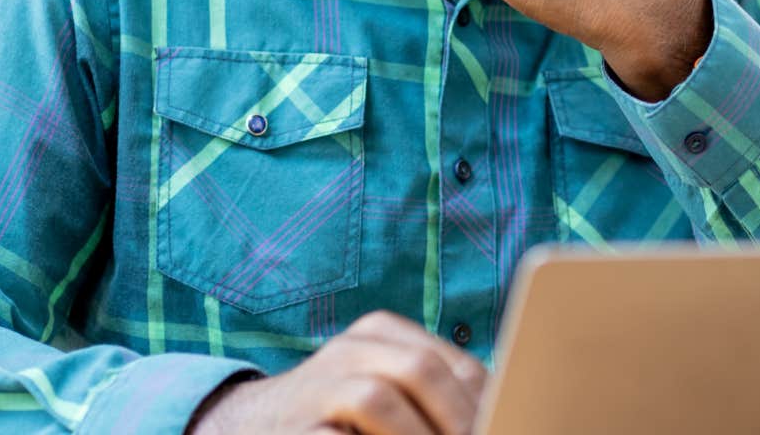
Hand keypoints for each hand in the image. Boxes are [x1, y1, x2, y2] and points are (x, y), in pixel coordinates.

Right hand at [186, 310, 486, 434]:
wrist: (250, 427)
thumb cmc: (339, 418)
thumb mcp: (387, 392)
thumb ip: (433, 397)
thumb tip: (501, 413)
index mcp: (382, 333)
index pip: (455, 365)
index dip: (489, 402)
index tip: (509, 424)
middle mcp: (349, 348)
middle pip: (419, 371)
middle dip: (459, 419)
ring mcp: (317, 384)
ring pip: (378, 399)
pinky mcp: (296, 426)